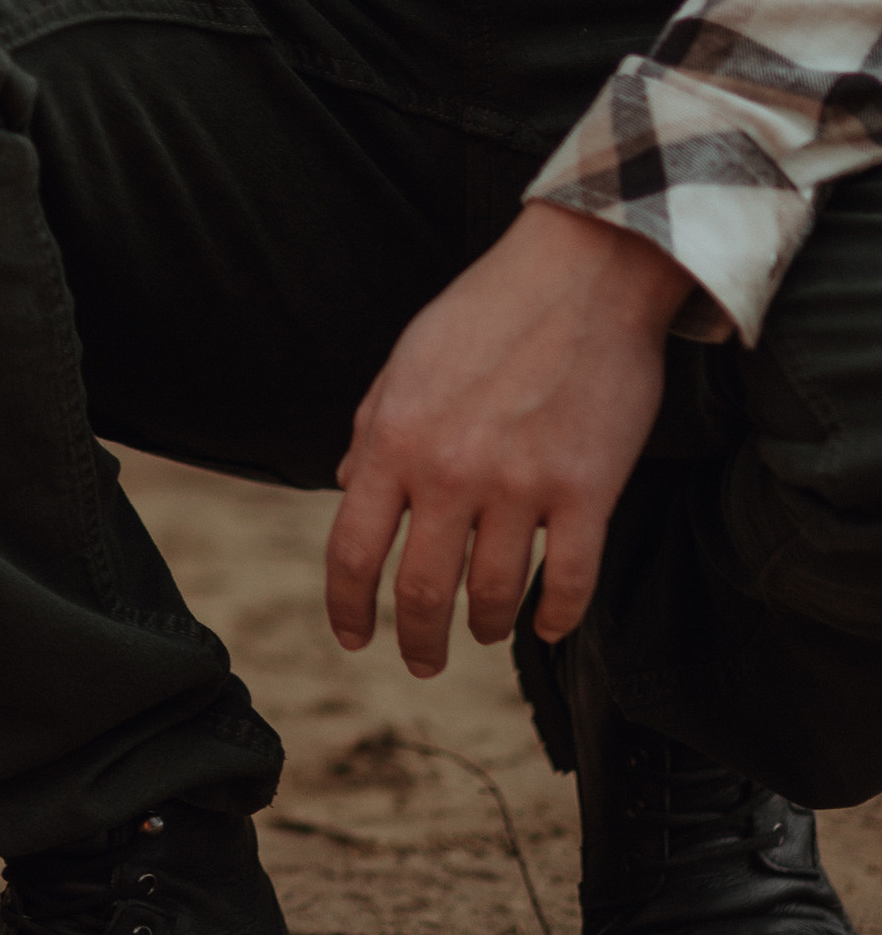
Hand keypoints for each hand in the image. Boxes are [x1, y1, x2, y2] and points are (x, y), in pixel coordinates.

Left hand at [324, 204, 690, 677]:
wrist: (583, 272)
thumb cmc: (487, 311)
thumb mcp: (406, 361)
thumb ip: (371, 430)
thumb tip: (345, 488)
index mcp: (393, 439)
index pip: (353, 551)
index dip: (347, 607)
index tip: (353, 638)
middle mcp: (450, 471)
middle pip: (421, 591)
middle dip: (417, 640)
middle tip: (421, 661)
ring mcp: (521, 485)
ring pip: (493, 595)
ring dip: (485, 625)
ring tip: (484, 630)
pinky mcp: (588, 490)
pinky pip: (568, 582)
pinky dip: (556, 617)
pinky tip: (548, 626)